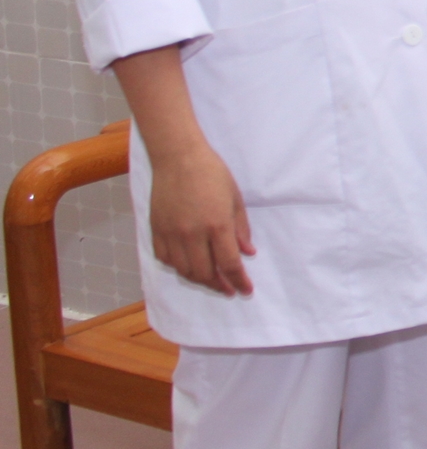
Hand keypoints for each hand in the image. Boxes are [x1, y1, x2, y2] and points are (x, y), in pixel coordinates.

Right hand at [148, 142, 254, 296]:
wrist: (178, 157)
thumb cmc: (212, 173)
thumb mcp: (235, 199)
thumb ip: (241, 229)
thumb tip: (247, 253)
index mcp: (216, 225)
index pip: (229, 264)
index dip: (238, 281)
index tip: (245, 290)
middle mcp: (192, 234)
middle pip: (204, 273)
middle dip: (219, 285)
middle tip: (229, 288)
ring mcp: (171, 233)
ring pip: (183, 270)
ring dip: (199, 279)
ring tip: (211, 279)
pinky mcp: (156, 229)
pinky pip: (165, 258)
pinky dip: (178, 266)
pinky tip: (188, 264)